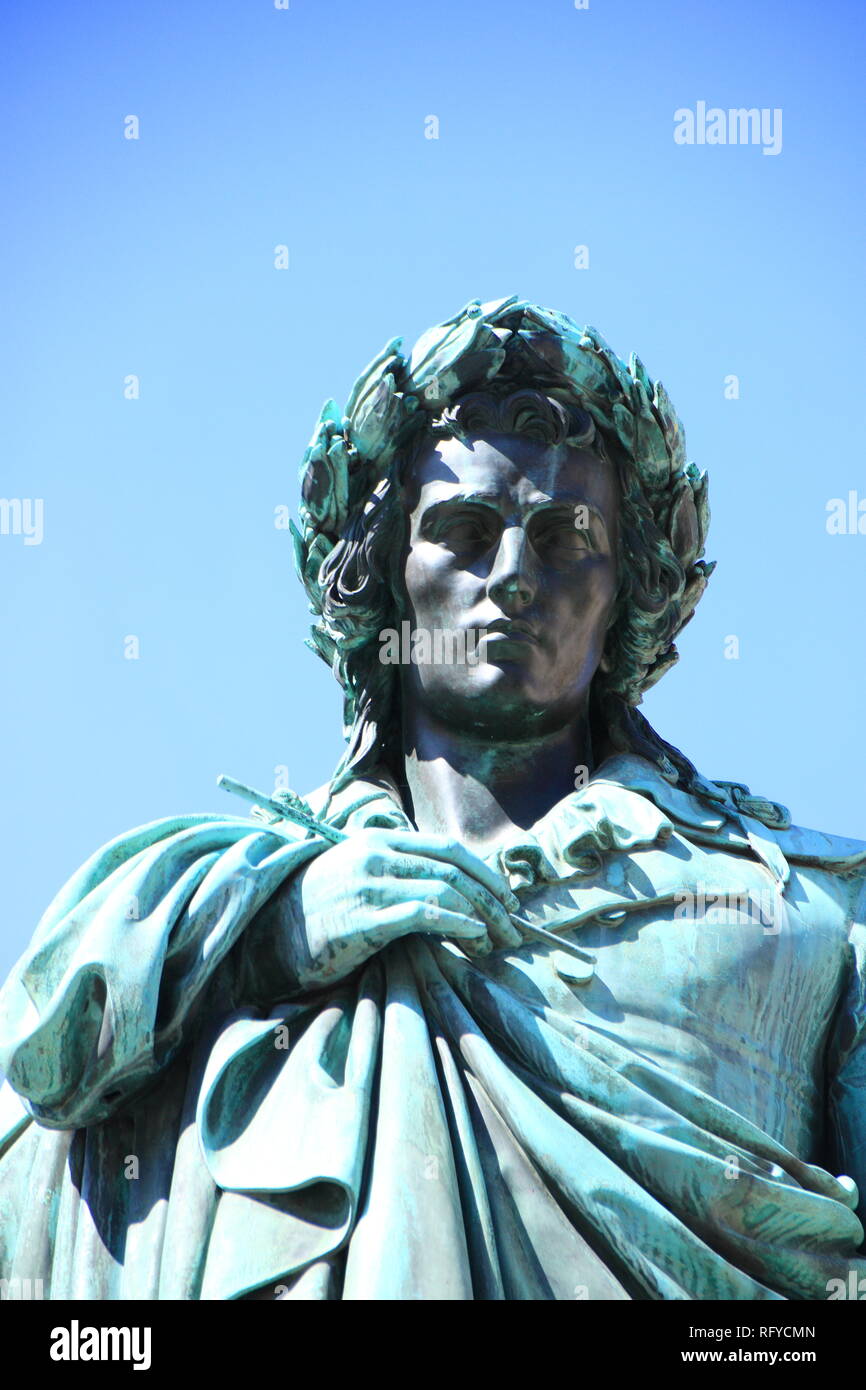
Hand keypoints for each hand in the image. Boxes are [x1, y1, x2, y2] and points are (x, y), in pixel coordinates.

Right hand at [274, 827, 523, 989]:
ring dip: (481, 917)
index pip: (447, 847)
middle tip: (513, 927)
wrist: (268, 933)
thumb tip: (451, 888)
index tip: (507, 898)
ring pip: (445, 889)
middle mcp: (377, 854)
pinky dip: (458, 923)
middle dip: (492, 898)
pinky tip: (473, 938)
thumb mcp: (358, 874)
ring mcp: (370, 884)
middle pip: (453, 868)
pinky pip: (424, 913)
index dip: (484, 872)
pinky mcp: (364, 918)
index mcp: (379, 839)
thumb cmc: (318, 908)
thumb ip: (396, 871)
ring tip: (496, 943)